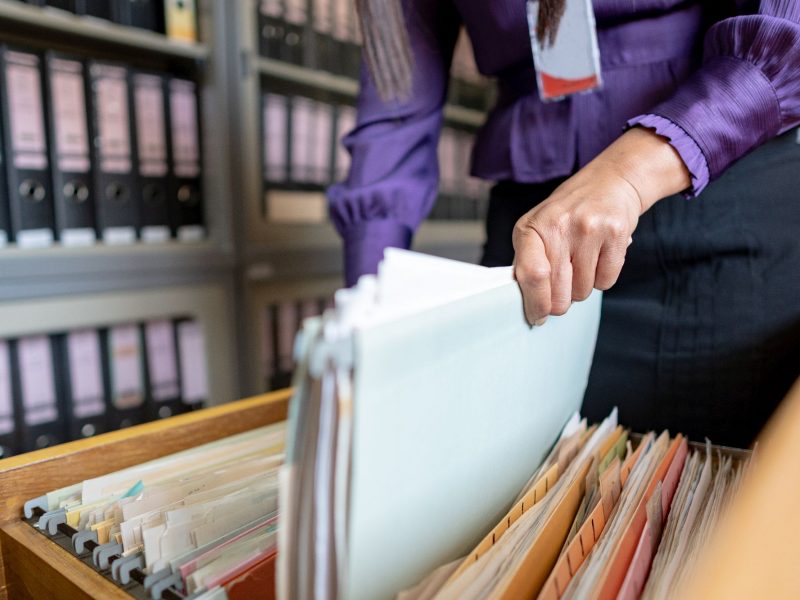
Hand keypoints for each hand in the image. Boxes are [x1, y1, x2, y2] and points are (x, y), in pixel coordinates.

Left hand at [513, 127, 690, 324]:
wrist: (610, 181)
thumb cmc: (568, 214)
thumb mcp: (538, 229)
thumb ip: (529, 263)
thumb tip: (531, 308)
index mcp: (531, 228)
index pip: (532, 276)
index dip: (535, 304)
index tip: (537, 317)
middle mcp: (558, 226)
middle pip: (559, 293)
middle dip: (561, 299)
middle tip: (564, 284)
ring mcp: (589, 229)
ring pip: (583, 291)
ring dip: (582, 286)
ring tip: (582, 260)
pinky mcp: (616, 233)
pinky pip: (606, 282)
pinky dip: (603, 277)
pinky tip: (600, 255)